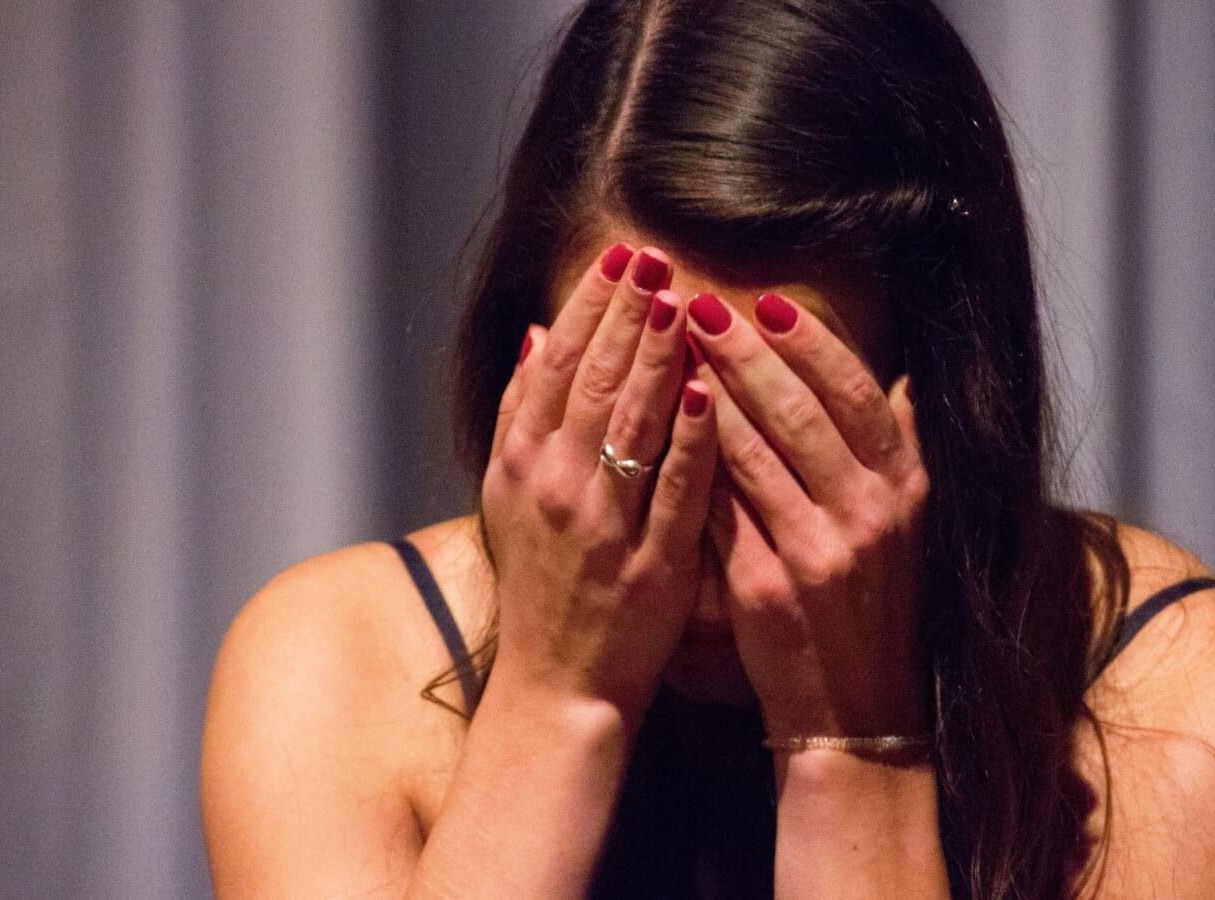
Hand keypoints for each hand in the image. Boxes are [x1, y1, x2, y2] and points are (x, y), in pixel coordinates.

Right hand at [481, 243, 717, 723]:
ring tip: (682, 301)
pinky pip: (672, 490)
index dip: (589, 306)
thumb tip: (531, 334)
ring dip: (655, 359)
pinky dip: (687, 440)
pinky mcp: (649, 562)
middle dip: (627, 314)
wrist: (557, 682)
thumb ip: (520, 413)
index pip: (557, 365)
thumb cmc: (540, 583)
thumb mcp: (508, 495)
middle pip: (593, 382)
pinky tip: (706, 392)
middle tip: (657, 257)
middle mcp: (555, 485)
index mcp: (521, 462)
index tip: (621, 257)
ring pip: (630, 425)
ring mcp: (602, 523)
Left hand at [684, 291, 929, 739]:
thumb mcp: (908, 526)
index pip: (857, 394)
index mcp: (903, 489)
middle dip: (745, 352)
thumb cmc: (873, 605)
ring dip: (706, 394)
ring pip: (753, 453)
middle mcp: (868, 515)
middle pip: (800, 411)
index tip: (767, 302)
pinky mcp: (767, 587)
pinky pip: (719, 508)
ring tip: (667, 349)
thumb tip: (904, 378)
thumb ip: (900, 450)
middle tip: (698, 306)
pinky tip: (658, 427)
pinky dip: (690, 462)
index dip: (811, 343)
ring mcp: (817, 552)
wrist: (855, 709)